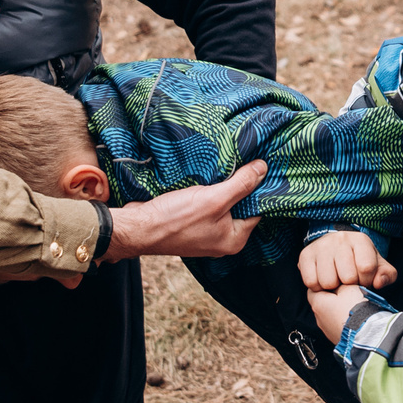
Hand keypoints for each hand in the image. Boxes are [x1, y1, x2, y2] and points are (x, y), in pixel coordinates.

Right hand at [102, 160, 266, 261]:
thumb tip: (264, 169)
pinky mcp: (190, 224)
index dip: (259, 188)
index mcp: (234, 240)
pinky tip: (205, 177)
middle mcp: (222, 239)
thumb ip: (241, 185)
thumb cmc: (176, 219)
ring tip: (224, 167)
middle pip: (239, 207)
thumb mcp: (214, 199)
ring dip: (221, 187)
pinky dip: (206, 192)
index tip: (260, 167)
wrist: (138, 228)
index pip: (257, 210)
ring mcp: (205, 233)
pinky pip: (206, 205)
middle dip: (239, 186)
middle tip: (243, 162)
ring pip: (222, 204)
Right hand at [300, 230, 393, 292]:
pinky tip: (323, 279)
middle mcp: (340, 239)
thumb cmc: (359, 260)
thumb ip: (387, 275)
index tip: (363, 279)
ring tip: (336, 279)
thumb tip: (379, 283)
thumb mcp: (377, 265)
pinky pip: (311, 282)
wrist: (335, 246)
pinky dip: (318, 287)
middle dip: (349, 285)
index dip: (366, 280)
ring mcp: (321, 246)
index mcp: (361, 240)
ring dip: (333, 287)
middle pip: (347, 277)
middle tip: (348, 280)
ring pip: (328, 281)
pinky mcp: (305, 255)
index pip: (366, 267)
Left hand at [308, 283, 369, 343]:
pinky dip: (343, 320)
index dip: (324, 282)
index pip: (313, 287)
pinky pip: (337, 324)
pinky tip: (354, 316)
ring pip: (330, 314)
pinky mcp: (336, 337)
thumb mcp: (349, 286)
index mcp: (317, 303)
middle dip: (332, 296)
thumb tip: (338, 282)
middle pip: (321, 301)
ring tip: (352, 305)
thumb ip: (340, 282)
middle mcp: (319, 318)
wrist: (366, 333)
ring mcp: (327, 330)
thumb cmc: (356, 311)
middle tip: (345, 291)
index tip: (334, 280)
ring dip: (338, 309)